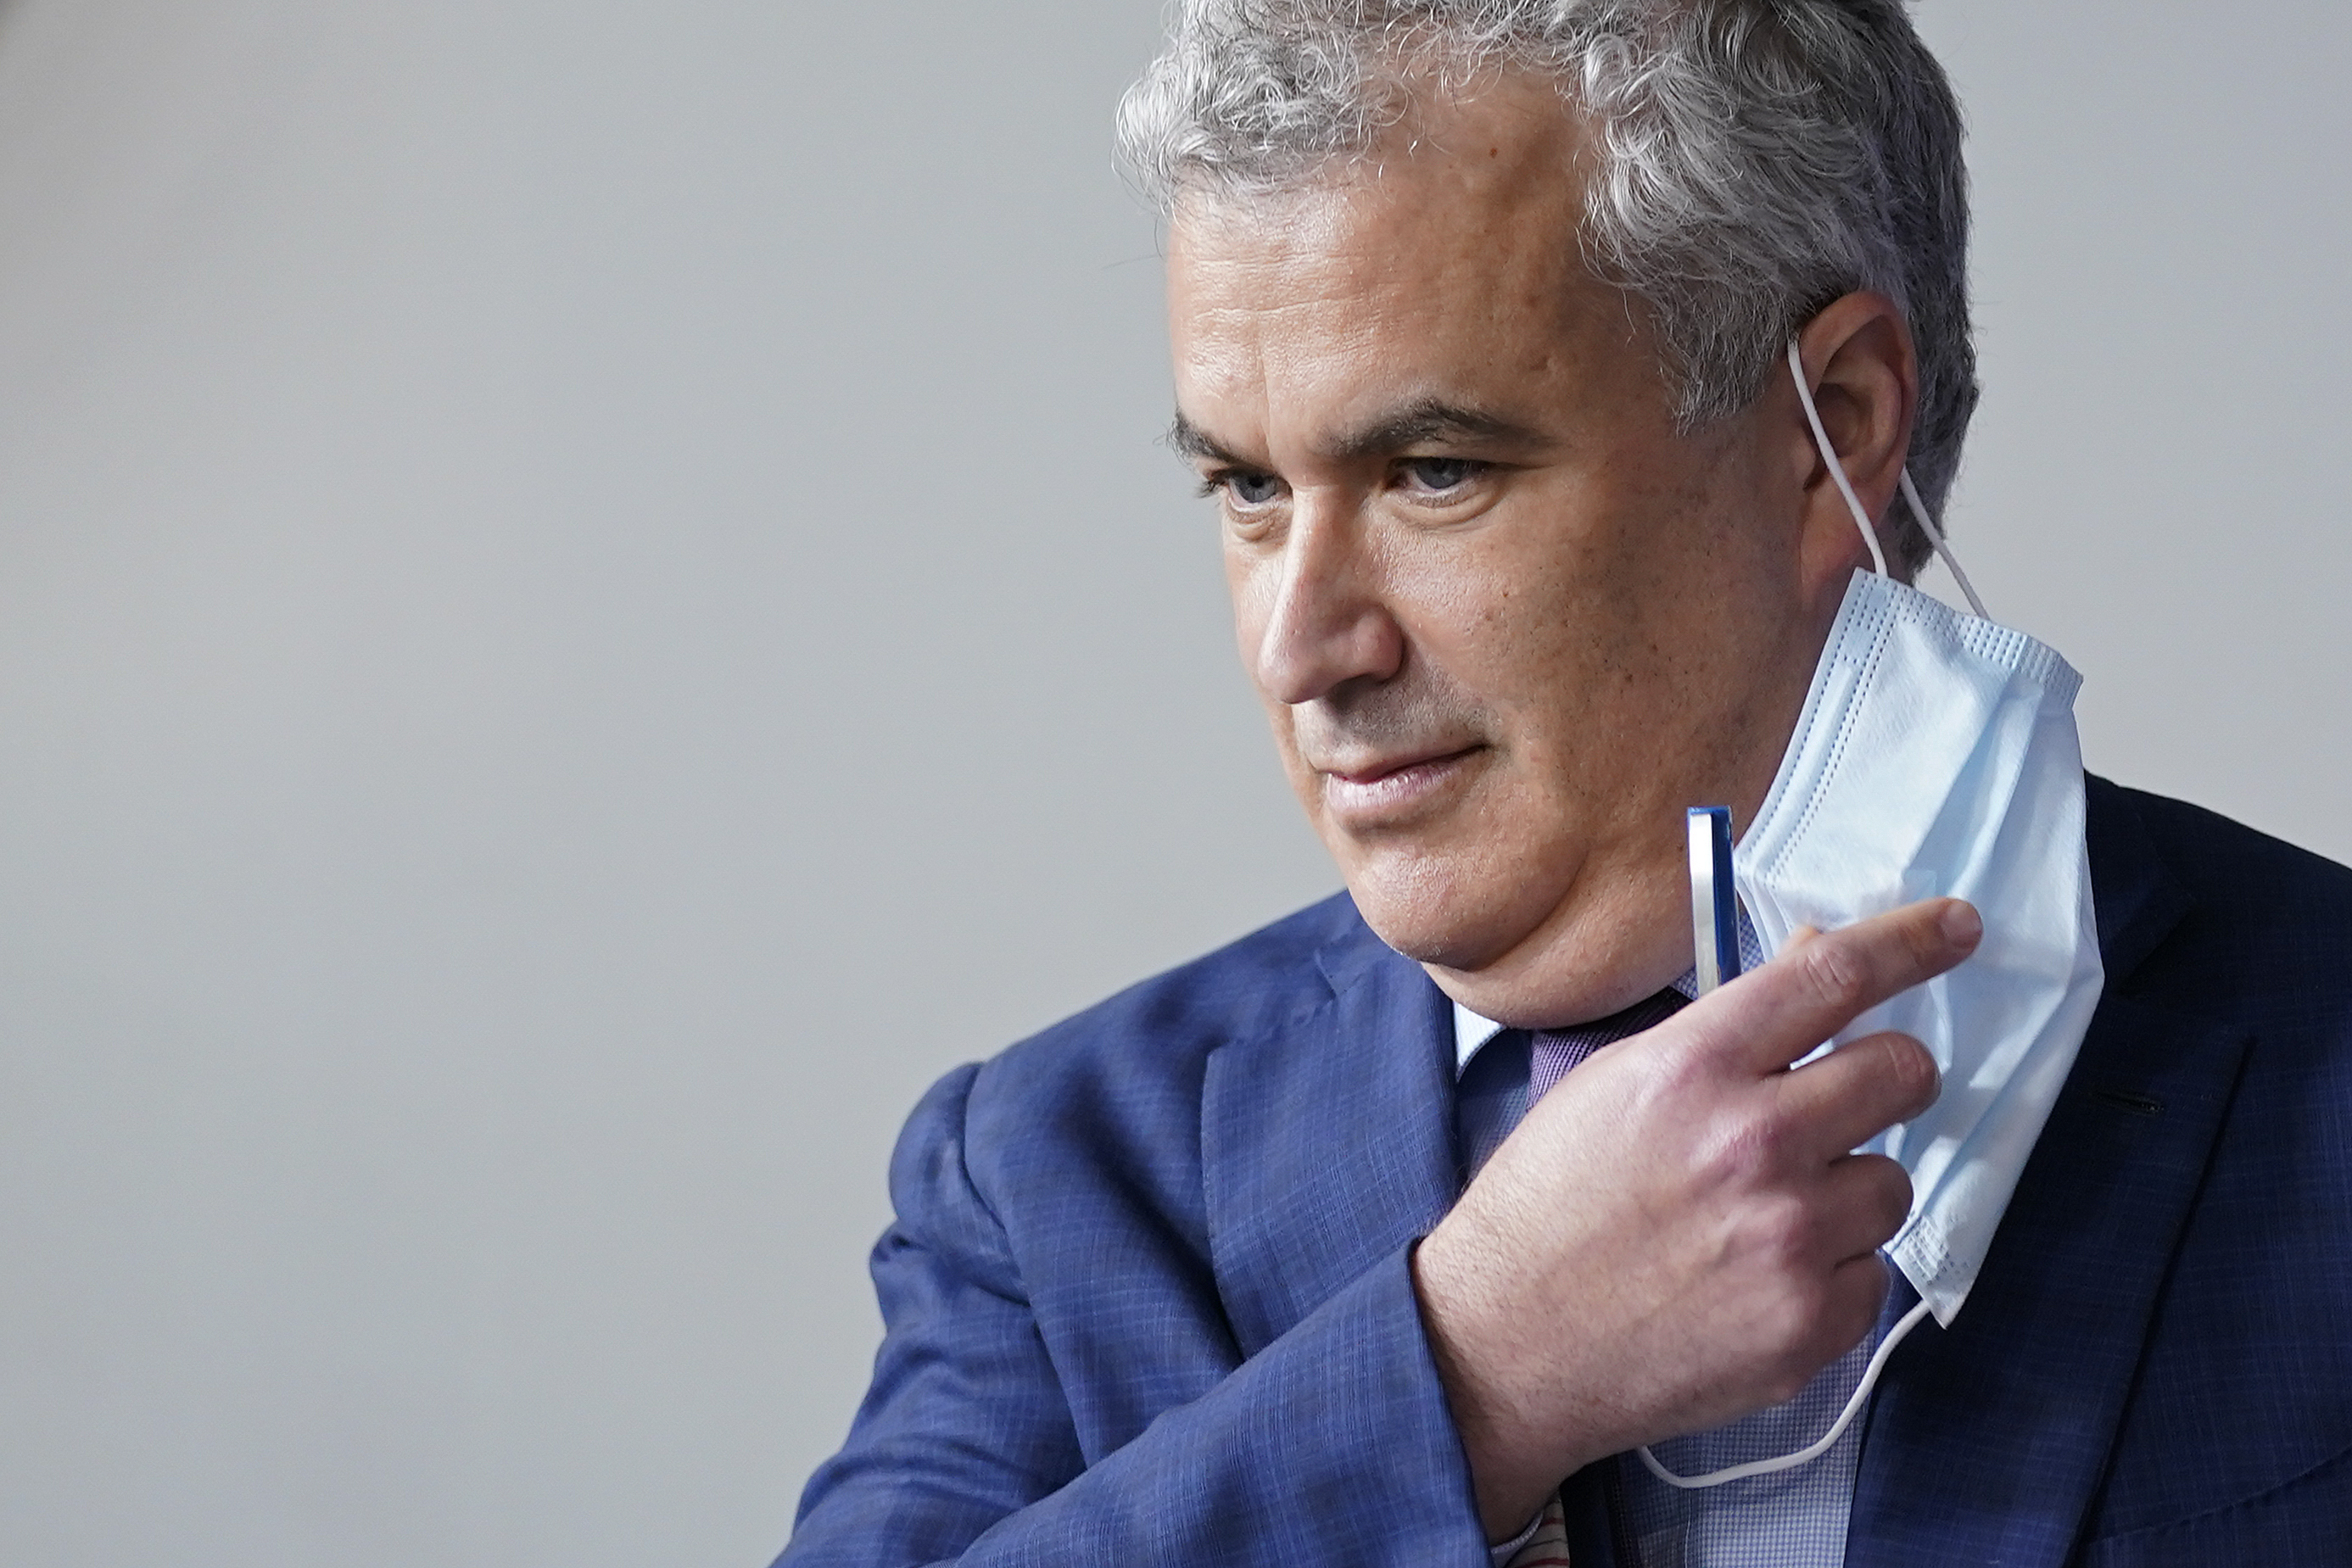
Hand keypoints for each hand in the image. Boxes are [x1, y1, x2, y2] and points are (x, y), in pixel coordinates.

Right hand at [1412, 897, 1976, 1538]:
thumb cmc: (1550, 1207)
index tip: (1958, 927)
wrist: (1506, 1344)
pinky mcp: (1812, 1324)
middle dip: (1888, 1076)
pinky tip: (1755, 1278)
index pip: (1833, 976)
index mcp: (1692, 1069)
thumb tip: (1814, 970)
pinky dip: (1829, 1271)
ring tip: (1762, 1216)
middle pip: (1902, 1071)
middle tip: (1847, 1099)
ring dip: (1845, 1188)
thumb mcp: (1612, 1086)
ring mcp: (1790, 1239)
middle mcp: (1753, 1144)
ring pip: (1892, 1181)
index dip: (1911, 942)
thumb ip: (1721, 1033)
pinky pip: (1873, 1271)